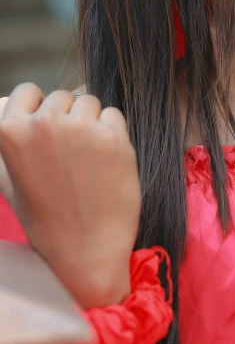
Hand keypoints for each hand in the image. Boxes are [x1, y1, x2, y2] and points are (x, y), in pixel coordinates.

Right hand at [0, 84, 141, 308]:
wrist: (86, 252)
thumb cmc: (47, 219)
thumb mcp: (11, 181)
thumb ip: (12, 143)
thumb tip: (14, 110)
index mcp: (11, 133)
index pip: (29, 90)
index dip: (41, 107)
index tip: (49, 128)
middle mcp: (44, 124)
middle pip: (63, 96)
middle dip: (69, 118)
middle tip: (70, 157)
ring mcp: (79, 128)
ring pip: (90, 102)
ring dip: (92, 123)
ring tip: (87, 162)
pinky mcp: (112, 136)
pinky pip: (113, 116)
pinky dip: (113, 134)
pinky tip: (106, 163)